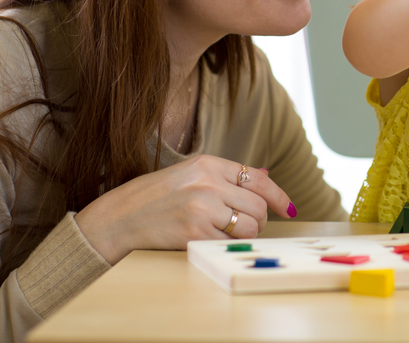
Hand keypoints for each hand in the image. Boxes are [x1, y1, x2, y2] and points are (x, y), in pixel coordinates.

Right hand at [74, 155, 294, 263]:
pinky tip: (210, 239)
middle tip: (246, 225)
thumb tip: (266, 176)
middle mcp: (208, 183)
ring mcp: (202, 208)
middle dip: (259, 220)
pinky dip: (225, 244)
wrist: (119, 217)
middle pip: (258, 206)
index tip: (288, 208)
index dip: (279, 196)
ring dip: (245, 234)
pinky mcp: (194, 233)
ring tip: (227, 232)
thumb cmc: (156, 196)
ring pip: (250, 227)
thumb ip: (227, 176)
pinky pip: (229, 242)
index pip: (259, 179)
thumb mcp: (191, 174)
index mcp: (208, 163)